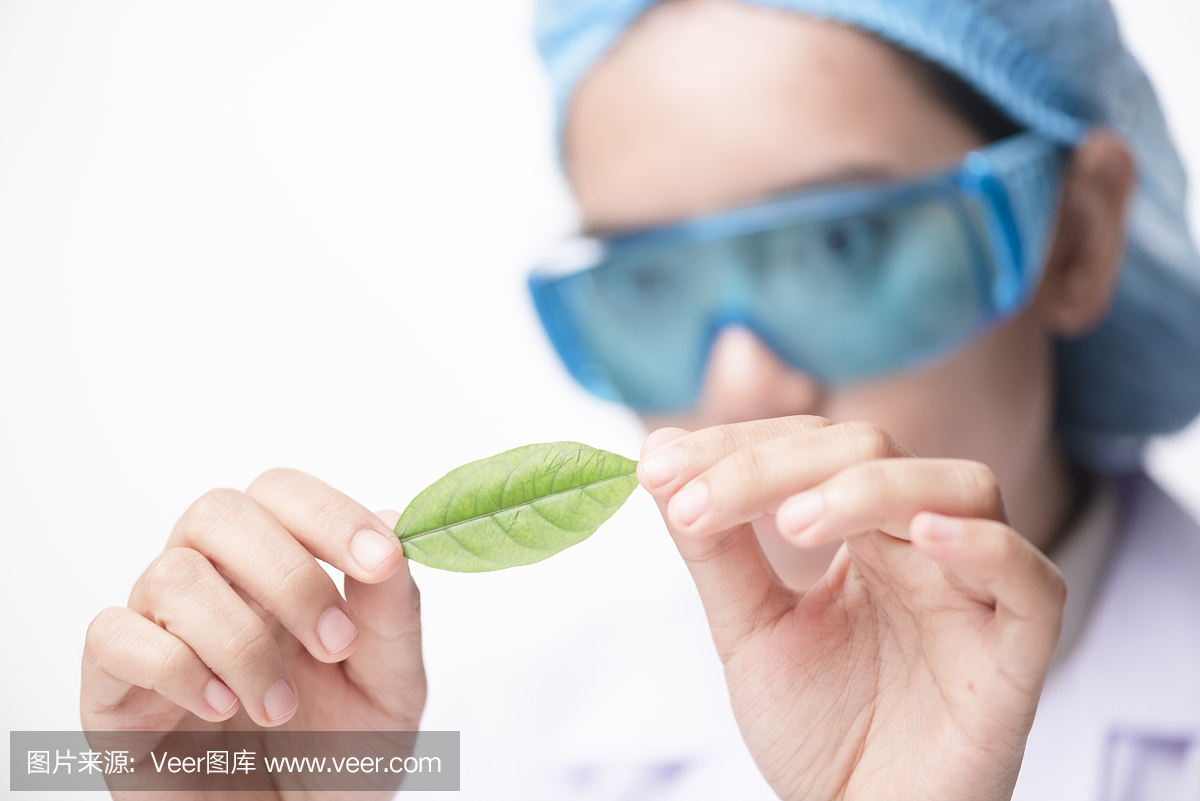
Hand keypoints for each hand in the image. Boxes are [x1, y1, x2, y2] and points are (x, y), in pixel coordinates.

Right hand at [81, 469, 424, 798]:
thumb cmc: (337, 762)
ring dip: (242, 641)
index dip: (330, 514)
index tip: (380, 560)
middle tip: (335, 646)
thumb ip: (393, 612)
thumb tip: (396, 525)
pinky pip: (112, 637)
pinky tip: (218, 709)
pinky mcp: (112, 690)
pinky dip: (174, 667)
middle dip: (288, 573)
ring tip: (282, 708)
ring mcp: (158, 635)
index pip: (281, 494)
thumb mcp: (391, 689)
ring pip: (172, 574)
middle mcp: (214, 589)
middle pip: (218, 512)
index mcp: (279, 573)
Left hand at [637, 416, 1064, 800]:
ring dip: (871, 488)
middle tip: (697, 502)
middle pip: (872, 451)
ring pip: (960, 487)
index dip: (736, 446)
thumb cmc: (816, 729)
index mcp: (863, 530)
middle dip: (774, 465)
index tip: (657, 468)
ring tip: (792, 522)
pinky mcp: (1017, 652)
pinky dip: (985, 548)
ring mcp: (976, 592)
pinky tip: (922, 538)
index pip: (811, 446)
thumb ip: (717, 550)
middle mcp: (922, 544)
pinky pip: (1032, 580)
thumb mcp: (749, 629)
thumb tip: (660, 459)